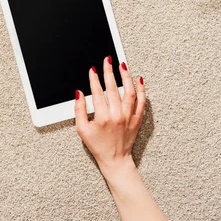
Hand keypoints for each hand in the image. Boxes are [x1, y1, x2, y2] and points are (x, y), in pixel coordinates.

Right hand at [74, 56, 145, 177]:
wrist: (115, 159)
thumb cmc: (98, 146)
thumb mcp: (82, 130)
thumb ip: (79, 110)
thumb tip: (79, 94)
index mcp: (102, 117)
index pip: (98, 92)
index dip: (94, 79)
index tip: (93, 70)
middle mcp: (117, 115)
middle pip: (113, 88)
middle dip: (109, 71)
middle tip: (107, 60)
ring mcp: (129, 116)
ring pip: (129, 91)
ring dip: (126, 76)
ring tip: (122, 65)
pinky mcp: (137, 119)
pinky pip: (142, 101)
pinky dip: (141, 89)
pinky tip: (138, 79)